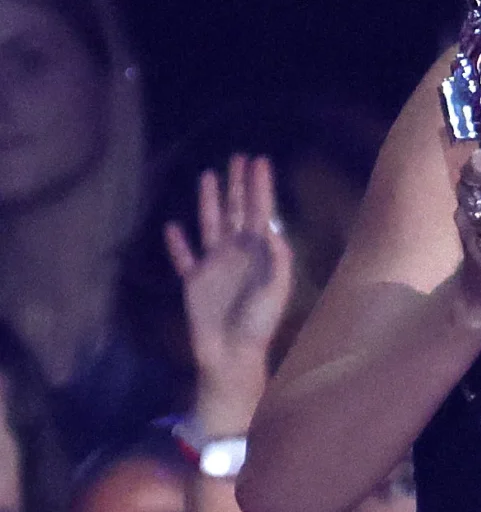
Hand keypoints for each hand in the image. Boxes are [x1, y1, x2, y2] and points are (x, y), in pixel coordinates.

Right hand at [164, 155, 293, 401]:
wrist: (232, 353)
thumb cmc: (260, 324)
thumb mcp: (276, 291)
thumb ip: (277, 259)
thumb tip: (274, 228)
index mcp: (260, 253)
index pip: (261, 211)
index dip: (260, 186)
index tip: (259, 160)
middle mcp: (238, 253)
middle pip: (238, 210)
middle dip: (238, 184)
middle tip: (238, 157)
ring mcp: (215, 265)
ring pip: (211, 224)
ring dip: (210, 201)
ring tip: (208, 175)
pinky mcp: (194, 281)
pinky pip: (183, 258)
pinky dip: (176, 243)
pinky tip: (171, 226)